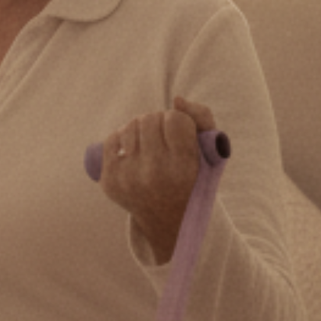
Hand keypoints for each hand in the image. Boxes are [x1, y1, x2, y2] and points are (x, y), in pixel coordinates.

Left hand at [94, 95, 219, 264]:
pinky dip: (122, 138)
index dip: (179, 120)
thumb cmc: (192, 178)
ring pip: (130, 126)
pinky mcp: (110, 182)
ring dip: (141, 128)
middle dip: (158, 122)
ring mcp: (129, 178)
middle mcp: (155, 174)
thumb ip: (202, 117)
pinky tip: (133, 149)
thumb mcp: (210, 151)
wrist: (170, 220)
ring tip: (149, 142)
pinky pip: (111, 140)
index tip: (180, 133)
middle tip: (163, 137)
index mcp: (183, 167)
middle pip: (150, 119)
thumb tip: (176, 100)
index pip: (175, 119)